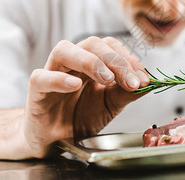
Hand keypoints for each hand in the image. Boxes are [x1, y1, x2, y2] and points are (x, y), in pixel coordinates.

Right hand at [22, 37, 148, 157]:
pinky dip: (59, 79)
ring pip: (65, 50)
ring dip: (90, 61)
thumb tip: (148, 83)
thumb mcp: (110, 105)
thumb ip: (126, 93)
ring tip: (107, 79)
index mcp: (91, 61)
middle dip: (115, 60)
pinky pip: (42, 77)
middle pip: (91, 43)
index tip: (143, 79)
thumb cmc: (81, 117)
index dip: (128, 59)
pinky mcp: (36, 89)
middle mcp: (72, 62)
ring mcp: (52, 72)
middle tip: (131, 82)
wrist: (56, 141)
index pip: (110, 47)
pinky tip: (75, 85)